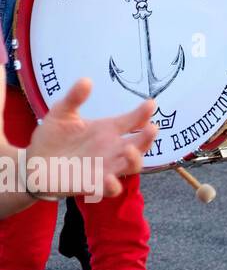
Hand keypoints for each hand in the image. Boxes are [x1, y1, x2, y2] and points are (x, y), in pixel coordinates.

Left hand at [23, 79, 156, 199]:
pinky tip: (108, 178)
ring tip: (130, 150)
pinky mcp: (93, 184)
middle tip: (151, 128)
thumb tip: (86, 80)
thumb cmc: (52, 137)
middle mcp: (112, 148)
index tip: (150, 104)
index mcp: (108, 129)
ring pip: (133, 165)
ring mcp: (105, 166)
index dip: (143, 112)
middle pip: (141, 143)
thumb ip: (74, 98)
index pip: (133, 120)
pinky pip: (112, 189)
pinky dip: (114, 185)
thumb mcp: (61, 114)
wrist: (32, 163)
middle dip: (148, 136)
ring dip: (136, 158)